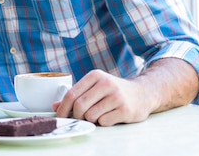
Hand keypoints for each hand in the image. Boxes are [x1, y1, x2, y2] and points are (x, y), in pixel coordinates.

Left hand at [53, 59, 198, 125]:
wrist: (143, 93)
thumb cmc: (114, 91)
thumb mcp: (95, 88)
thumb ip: (76, 96)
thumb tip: (55, 106)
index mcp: (95, 75)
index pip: (72, 94)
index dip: (62, 108)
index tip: (59, 117)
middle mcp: (106, 83)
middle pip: (80, 106)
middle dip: (76, 116)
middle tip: (79, 119)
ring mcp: (117, 96)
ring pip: (91, 115)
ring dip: (91, 119)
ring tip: (99, 114)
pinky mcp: (126, 109)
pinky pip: (104, 122)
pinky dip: (103, 122)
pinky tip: (110, 116)